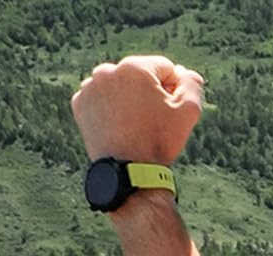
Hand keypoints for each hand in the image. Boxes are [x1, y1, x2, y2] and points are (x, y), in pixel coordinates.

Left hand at [71, 56, 203, 163]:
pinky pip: (101, 99)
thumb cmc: (160, 140)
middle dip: (149, 93)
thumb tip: (186, 73)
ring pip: (118, 86)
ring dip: (128, 99)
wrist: (129, 171)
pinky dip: (110, 109)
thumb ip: (192, 85)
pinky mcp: (80, 103)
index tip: (173, 110)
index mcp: (135, 67)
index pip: (164, 68)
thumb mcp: (188, 112)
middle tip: (154, 121)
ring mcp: (90, 86)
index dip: (174, 89)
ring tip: (135, 125)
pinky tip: (120, 127)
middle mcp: (108, 70)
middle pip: (139, 75)